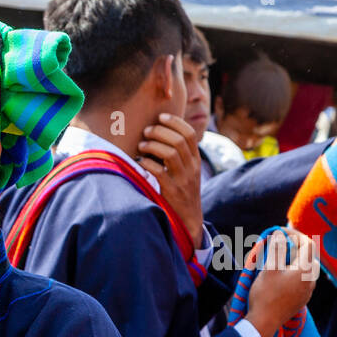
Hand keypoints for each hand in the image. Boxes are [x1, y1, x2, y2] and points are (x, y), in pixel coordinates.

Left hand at [138, 112, 202, 245]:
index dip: (176, 122)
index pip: (190, 134)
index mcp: (195, 161)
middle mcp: (192, 168)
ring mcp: (183, 180)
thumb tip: (159, 136)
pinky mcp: (172, 192)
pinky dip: (148, 163)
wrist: (188, 220)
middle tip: (147, 130)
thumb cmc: (181, 193)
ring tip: (142, 145)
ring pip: (171, 153)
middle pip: (179, 140)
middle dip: (161, 131)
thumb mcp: (185, 173)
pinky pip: (160, 172)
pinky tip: (140, 161)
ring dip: (153, 145)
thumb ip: (178, 156)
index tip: (161, 116)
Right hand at [244, 228, 319, 336]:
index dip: (295, 234)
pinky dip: (292, 273)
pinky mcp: (301, 300)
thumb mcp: (269, 268)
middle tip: (279, 244)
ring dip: (294, 261)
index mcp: (306, 270)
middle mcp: (311, 280)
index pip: (307, 244)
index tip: (280, 232)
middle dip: (295, 247)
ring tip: (277, 260)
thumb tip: (280, 234)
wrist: (264, 322)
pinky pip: (301, 281)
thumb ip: (277, 248)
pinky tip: (279, 277)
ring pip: (305, 269)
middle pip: (309, 256)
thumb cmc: (266, 294)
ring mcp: (307, 291)